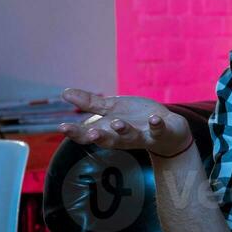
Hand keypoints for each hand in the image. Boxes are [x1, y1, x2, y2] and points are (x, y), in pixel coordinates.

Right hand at [57, 88, 191, 157]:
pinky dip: (156, 125)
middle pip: (107, 140)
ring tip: (118, 123)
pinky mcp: (160, 133)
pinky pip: (158, 130)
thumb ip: (91, 104)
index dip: (75, 132)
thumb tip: (64, 92)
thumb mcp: (113, 109)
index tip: (62, 127)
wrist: (169, 131)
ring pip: (131, 137)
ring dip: (124, 131)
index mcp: (108, 131)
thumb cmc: (136, 120)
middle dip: (99, 137)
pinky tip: (154, 119)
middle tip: (90, 133)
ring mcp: (142, 136)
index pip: (87, 135)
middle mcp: (122, 137)